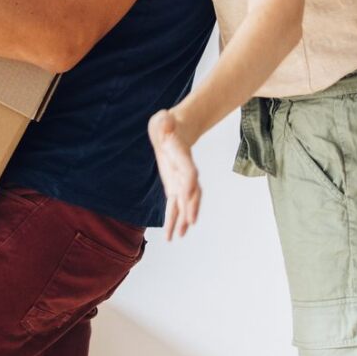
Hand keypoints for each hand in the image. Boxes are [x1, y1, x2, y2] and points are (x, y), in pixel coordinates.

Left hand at [148, 108, 201, 240]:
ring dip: (182, 220)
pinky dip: (174, 219)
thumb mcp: (165, 120)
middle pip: (191, 192)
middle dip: (191, 207)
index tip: (190, 191)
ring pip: (184, 204)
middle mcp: (185, 172)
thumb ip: (166, 122)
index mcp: (183, 156)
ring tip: (178, 236)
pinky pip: (175, 206)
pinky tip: (171, 234)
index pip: (189, 171)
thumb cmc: (169, 124)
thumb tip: (166, 121)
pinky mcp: (174, 187)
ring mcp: (181, 181)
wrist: (176, 131)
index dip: (190, 181)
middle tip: (190, 222)